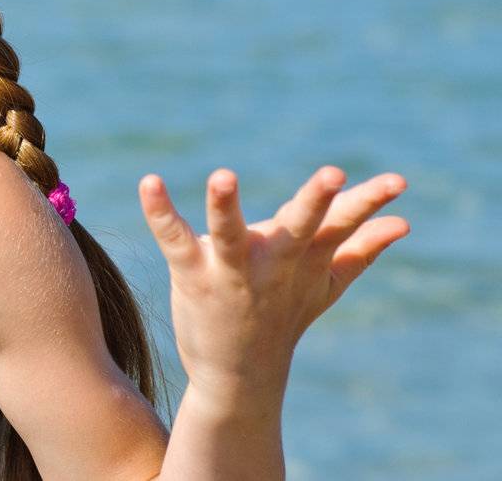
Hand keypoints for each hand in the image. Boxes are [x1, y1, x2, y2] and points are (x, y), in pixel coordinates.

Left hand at [138, 164, 409, 409]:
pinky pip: (174, 240)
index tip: (398, 181)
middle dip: (317, 202)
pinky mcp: (193, 276)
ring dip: (227, 206)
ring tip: (223, 175)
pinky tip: (150, 182)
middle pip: (299, 227)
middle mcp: (274, 263)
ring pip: (231, 235)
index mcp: (305, 258)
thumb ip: (361, 251)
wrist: (240, 377)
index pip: (342, 224)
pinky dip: (160, 212)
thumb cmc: (284, 317)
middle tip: (334, 175)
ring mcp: (232, 272)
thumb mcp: (325, 284)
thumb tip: (402, 223)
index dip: (368, 201)